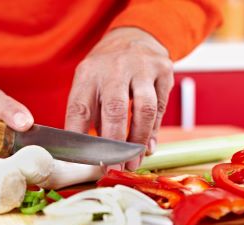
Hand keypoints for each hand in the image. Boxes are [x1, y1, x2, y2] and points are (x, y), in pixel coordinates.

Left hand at [65, 27, 173, 169]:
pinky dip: (154, 131)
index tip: (85, 160)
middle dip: (115, 145)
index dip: (80, 138)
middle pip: (115, 110)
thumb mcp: (88, 85)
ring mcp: (142, 67)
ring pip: (144, 110)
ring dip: (139, 141)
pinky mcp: (164, 71)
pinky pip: (160, 108)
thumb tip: (91, 153)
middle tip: (115, 167)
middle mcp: (114, 68)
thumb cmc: (105, 72)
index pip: (79, 109)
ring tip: (133, 162)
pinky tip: (148, 147)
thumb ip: (90, 115)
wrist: (133, 38)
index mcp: (88, 74)